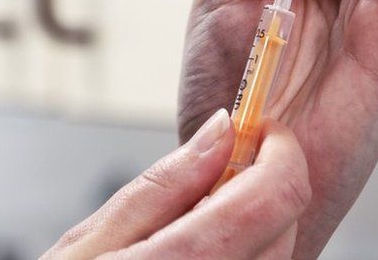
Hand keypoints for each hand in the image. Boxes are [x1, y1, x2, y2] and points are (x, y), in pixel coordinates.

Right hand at [42, 110, 310, 258]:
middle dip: (263, 187)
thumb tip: (223, 128)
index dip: (279, 150)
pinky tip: (204, 253)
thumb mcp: (91, 244)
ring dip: (258, 226)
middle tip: (217, 176)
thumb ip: (165, 184)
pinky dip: (246, 253)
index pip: (278, 194)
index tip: (259, 132)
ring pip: (280, 254)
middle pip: (286, 224)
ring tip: (197, 225)